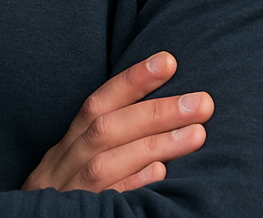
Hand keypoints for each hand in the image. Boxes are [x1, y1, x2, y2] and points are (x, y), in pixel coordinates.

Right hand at [21, 52, 213, 193]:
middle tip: (202, 102)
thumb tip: (162, 117)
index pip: (97, 103)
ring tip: (197, 133)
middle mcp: (61, 165)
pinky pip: (103, 202)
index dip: (131, 80)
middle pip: (105, 129)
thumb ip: (108, 146)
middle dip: (155, 112)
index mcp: (64, 147)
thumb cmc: (67, 201)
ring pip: (104, 162)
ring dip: (152, 145)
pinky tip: (160, 175)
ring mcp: (67, 194)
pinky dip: (130, 185)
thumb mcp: (75, 169)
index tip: (169, 61)